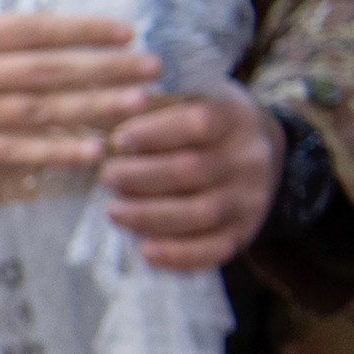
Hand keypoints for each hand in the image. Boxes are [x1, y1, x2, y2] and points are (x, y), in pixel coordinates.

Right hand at [0, 0, 157, 170]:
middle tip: (153, 69)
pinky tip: (88, 152)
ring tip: (137, 106)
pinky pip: (12, 152)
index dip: (85, 29)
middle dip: (107, 69)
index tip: (125, 30)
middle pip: (53, 71)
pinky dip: (53, 153)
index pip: (37, 29)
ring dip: (93, 108)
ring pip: (42, 112)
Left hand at [99, 91, 284, 270]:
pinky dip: (179, 255)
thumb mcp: (187, 99)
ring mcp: (250, 198)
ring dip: (150, 215)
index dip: (156, 133)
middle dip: (142, 177)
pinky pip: (215, 249)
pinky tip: (146, 251)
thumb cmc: (202, 124)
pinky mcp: (244, 231)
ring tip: (114, 211)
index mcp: (235, 118)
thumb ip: (149, 107)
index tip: (118, 139)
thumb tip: (96, 115)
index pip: (200, 123)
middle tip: (106, 177)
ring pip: (202, 212)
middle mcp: (249, 159)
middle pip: (194, 170)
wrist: (257, 150)